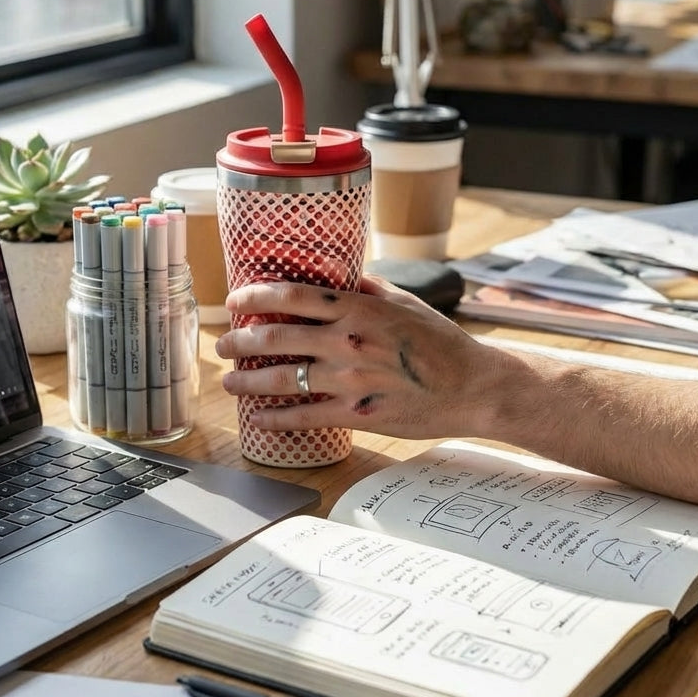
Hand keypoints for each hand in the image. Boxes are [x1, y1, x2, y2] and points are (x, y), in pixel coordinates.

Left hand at [214, 276, 494, 437]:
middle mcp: (347, 341)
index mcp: (357, 309)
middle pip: (275, 337)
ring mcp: (349, 380)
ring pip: (281, 379)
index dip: (255, 296)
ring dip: (247, 381)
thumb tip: (338, 277)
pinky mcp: (357, 414)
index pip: (292, 295)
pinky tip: (259, 419)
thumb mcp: (404, 302)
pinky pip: (305, 417)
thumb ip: (366, 288)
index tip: (236, 300)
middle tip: (224, 346)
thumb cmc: (440, 341)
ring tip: (229, 381)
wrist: (472, 386)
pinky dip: (276, 419)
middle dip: (239, 341)